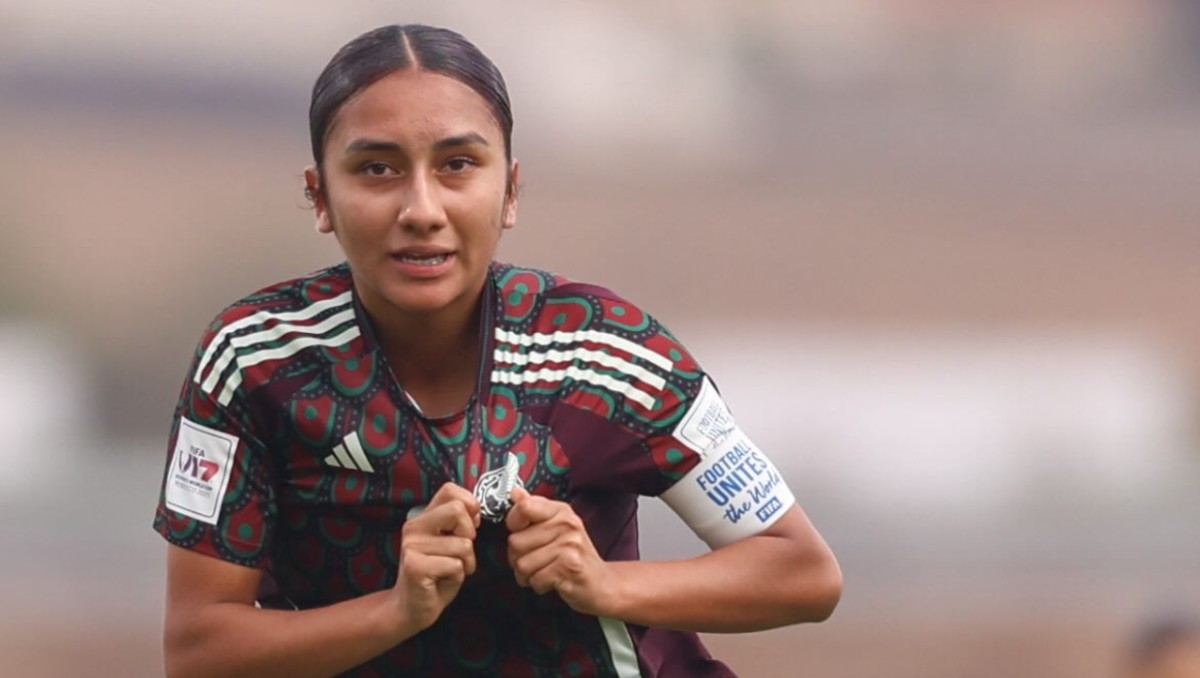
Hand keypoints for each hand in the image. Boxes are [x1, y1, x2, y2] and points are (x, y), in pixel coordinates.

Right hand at [392, 483, 480, 631]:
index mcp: (423, 517)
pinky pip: (456, 565)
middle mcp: (414, 527)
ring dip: (466, 562)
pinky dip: (458, 575)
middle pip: (458, 510)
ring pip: (463, 544)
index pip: (449, 490)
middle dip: (469, 534)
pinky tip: (443, 581)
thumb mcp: (449, 542)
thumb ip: (458, 523)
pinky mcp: (415, 566)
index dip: (469, 504)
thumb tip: (476, 509)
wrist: (411, 608)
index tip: (471, 524)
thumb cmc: (437, 574)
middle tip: (461, 551)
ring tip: (451, 570)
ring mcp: (412, 546)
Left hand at [505, 487, 614, 615]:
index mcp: (561, 511)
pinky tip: (553, 581)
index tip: (520, 530)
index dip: (513, 522)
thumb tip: (516, 492)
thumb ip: (534, 510)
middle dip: (518, 558)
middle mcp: (566, 524)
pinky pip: (535, 580)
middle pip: (515, 541)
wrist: (602, 583)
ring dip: (528, 575)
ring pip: (522, 564)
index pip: (524, 507)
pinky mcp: (570, 567)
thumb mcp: (556, 528)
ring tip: (544, 571)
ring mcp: (569, 545)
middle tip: (536, 560)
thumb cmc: (574, 556)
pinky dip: (539, 586)